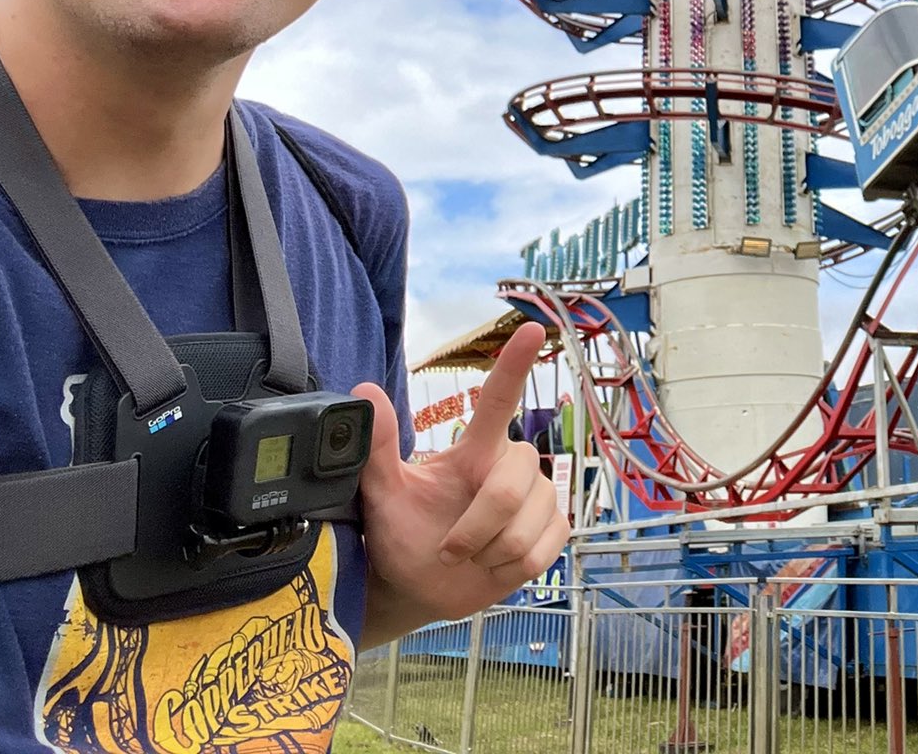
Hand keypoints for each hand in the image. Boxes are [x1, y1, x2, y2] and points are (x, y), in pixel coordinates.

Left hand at [352, 321, 568, 636]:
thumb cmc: (403, 535)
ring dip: (487, 554)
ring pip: (524, 528)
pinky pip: (540, 552)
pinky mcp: (554, 531)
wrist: (419, 587)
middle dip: (475, 527)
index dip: (515, 365)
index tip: (533, 330)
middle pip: (510, 487)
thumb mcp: (383, 495)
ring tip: (469, 558)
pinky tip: (493, 568)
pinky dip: (509, 570)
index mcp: (474, 451)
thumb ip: (376, 447)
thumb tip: (363, 392)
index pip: (499, 400)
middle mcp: (511, 467)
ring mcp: (537, 499)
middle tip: (447, 549)